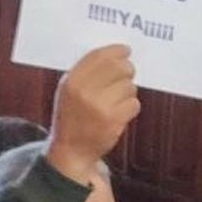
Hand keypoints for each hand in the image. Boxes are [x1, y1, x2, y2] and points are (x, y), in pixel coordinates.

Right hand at [45, 44, 140, 183]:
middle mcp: (84, 91)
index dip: (116, 50)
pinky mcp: (114, 120)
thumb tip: (114, 55)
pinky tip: (120, 113)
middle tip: (127, 74)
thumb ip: (85, 72)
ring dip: (128, 92)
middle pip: (119, 67)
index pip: (99, 56)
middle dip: (127, 69)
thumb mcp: (68, 91)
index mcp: (72, 81)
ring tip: (116, 100)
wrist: (72, 151)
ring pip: (129, 86)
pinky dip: (130, 107)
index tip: (126, 50)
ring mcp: (100, 106)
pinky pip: (134, 103)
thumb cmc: (72, 118)